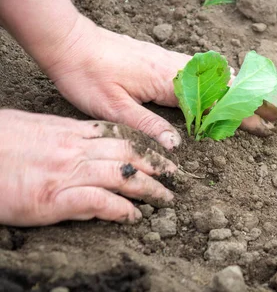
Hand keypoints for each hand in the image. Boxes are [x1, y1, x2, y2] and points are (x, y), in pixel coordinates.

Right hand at [0, 109, 177, 225]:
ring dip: (150, 188)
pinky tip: (134, 216)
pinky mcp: (54, 198)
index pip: (119, 133)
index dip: (145, 142)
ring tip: (166, 198)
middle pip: (128, 152)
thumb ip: (63, 135)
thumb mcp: (33, 128)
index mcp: (69, 131)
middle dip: (157, 164)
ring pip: (122, 175)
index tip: (162, 150)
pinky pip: (99, 202)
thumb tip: (83, 141)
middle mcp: (74, 148)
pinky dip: (121, 209)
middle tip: (176, 175)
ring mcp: (66, 172)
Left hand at [43, 15, 276, 149]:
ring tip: (262, 102)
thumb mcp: (112, 108)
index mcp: (169, 80)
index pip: (217, 99)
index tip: (267, 123)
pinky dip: (225, 79)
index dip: (244, 113)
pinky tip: (228, 86)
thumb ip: (147, 126)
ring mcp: (173, 60)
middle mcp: (177, 66)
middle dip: (254, 99)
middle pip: (226, 83)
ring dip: (243, 89)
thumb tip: (177, 146)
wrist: (70, 41)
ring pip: (218, 73)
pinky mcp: (165, 58)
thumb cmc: (87, 75)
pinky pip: (205, 69)